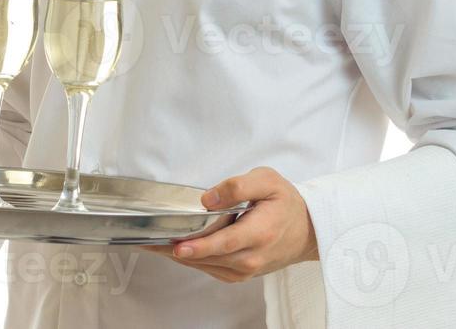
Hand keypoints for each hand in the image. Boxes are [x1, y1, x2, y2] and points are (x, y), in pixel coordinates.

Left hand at [138, 166, 318, 281]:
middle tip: (147, 240)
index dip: (198, 246)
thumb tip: (209, 198)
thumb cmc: (287, 203)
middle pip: (208, 257)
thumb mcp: (267, 181)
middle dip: (176, 249)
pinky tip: (177, 249)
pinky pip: (211, 269)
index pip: (223, 243)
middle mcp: (251, 258)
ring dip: (180, 256)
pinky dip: (193, 260)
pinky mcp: (241, 274)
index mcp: (259, 233)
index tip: (177, 245)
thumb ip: (238, 186)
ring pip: (206, 266)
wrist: (307, 230)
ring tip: (153, 244)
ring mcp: (246, 270)